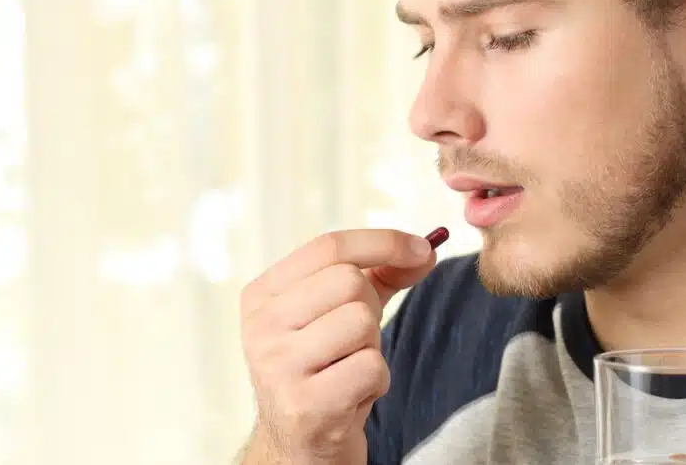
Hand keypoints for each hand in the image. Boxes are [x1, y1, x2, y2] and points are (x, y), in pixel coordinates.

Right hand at [240, 229, 441, 464]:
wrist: (300, 447)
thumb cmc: (326, 370)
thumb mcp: (340, 314)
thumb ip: (379, 275)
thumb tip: (425, 248)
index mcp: (262, 296)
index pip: (329, 246)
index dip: (384, 242)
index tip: (421, 249)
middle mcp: (261, 327)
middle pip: (349, 281)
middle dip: (371, 309)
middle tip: (355, 341)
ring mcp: (277, 367)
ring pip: (361, 322)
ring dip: (372, 348)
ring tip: (349, 370)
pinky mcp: (304, 406)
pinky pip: (371, 368)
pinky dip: (376, 382)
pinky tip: (352, 395)